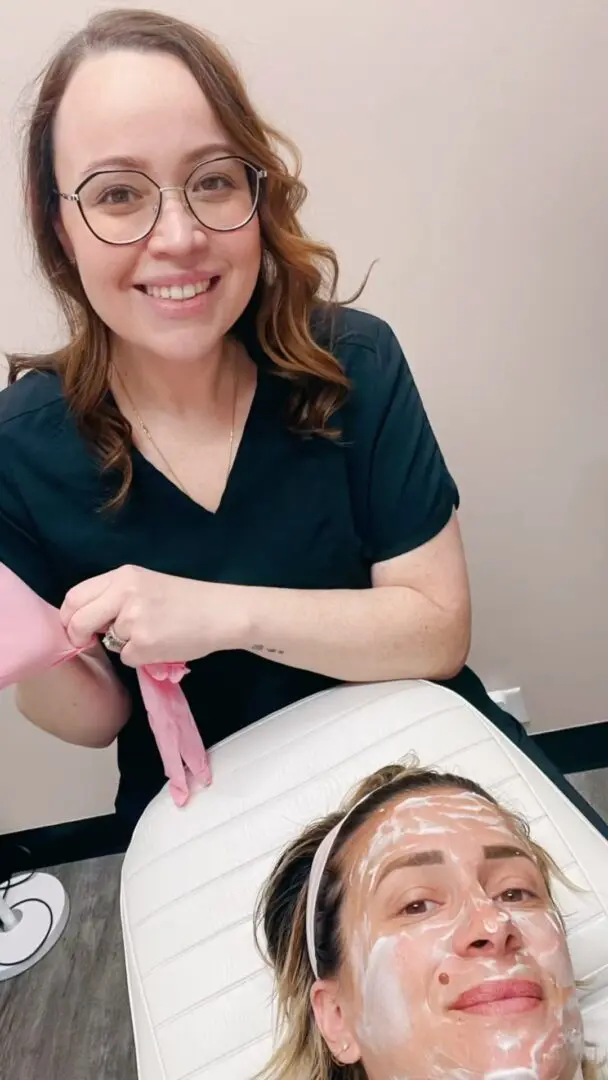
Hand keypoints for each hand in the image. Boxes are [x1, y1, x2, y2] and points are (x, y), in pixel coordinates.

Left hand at [60, 565, 249, 667]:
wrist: (222, 613)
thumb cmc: (187, 600)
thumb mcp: (147, 584)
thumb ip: (116, 595)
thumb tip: (87, 620)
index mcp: (123, 576)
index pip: (75, 596)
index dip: (70, 616)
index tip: (76, 626)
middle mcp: (124, 594)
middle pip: (78, 619)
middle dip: (78, 636)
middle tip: (89, 642)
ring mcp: (133, 619)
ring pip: (107, 642)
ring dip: (123, 644)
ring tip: (153, 633)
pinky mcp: (143, 643)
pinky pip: (126, 658)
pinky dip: (140, 657)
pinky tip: (162, 644)